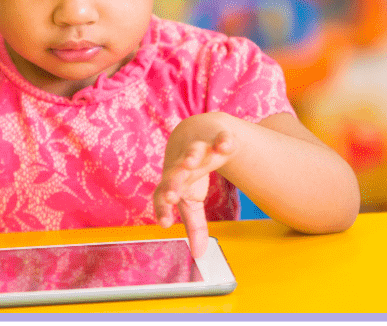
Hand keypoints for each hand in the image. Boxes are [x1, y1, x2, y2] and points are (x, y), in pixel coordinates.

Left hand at [153, 113, 237, 258]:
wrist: (197, 131)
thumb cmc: (191, 172)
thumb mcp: (192, 198)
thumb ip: (194, 225)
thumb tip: (199, 255)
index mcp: (173, 181)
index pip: (161, 195)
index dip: (162, 209)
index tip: (165, 224)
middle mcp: (182, 164)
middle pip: (174, 173)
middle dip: (173, 184)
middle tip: (171, 196)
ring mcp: (199, 148)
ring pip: (193, 151)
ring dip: (191, 156)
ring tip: (190, 162)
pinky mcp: (216, 137)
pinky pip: (220, 138)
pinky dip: (223, 141)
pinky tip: (225, 147)